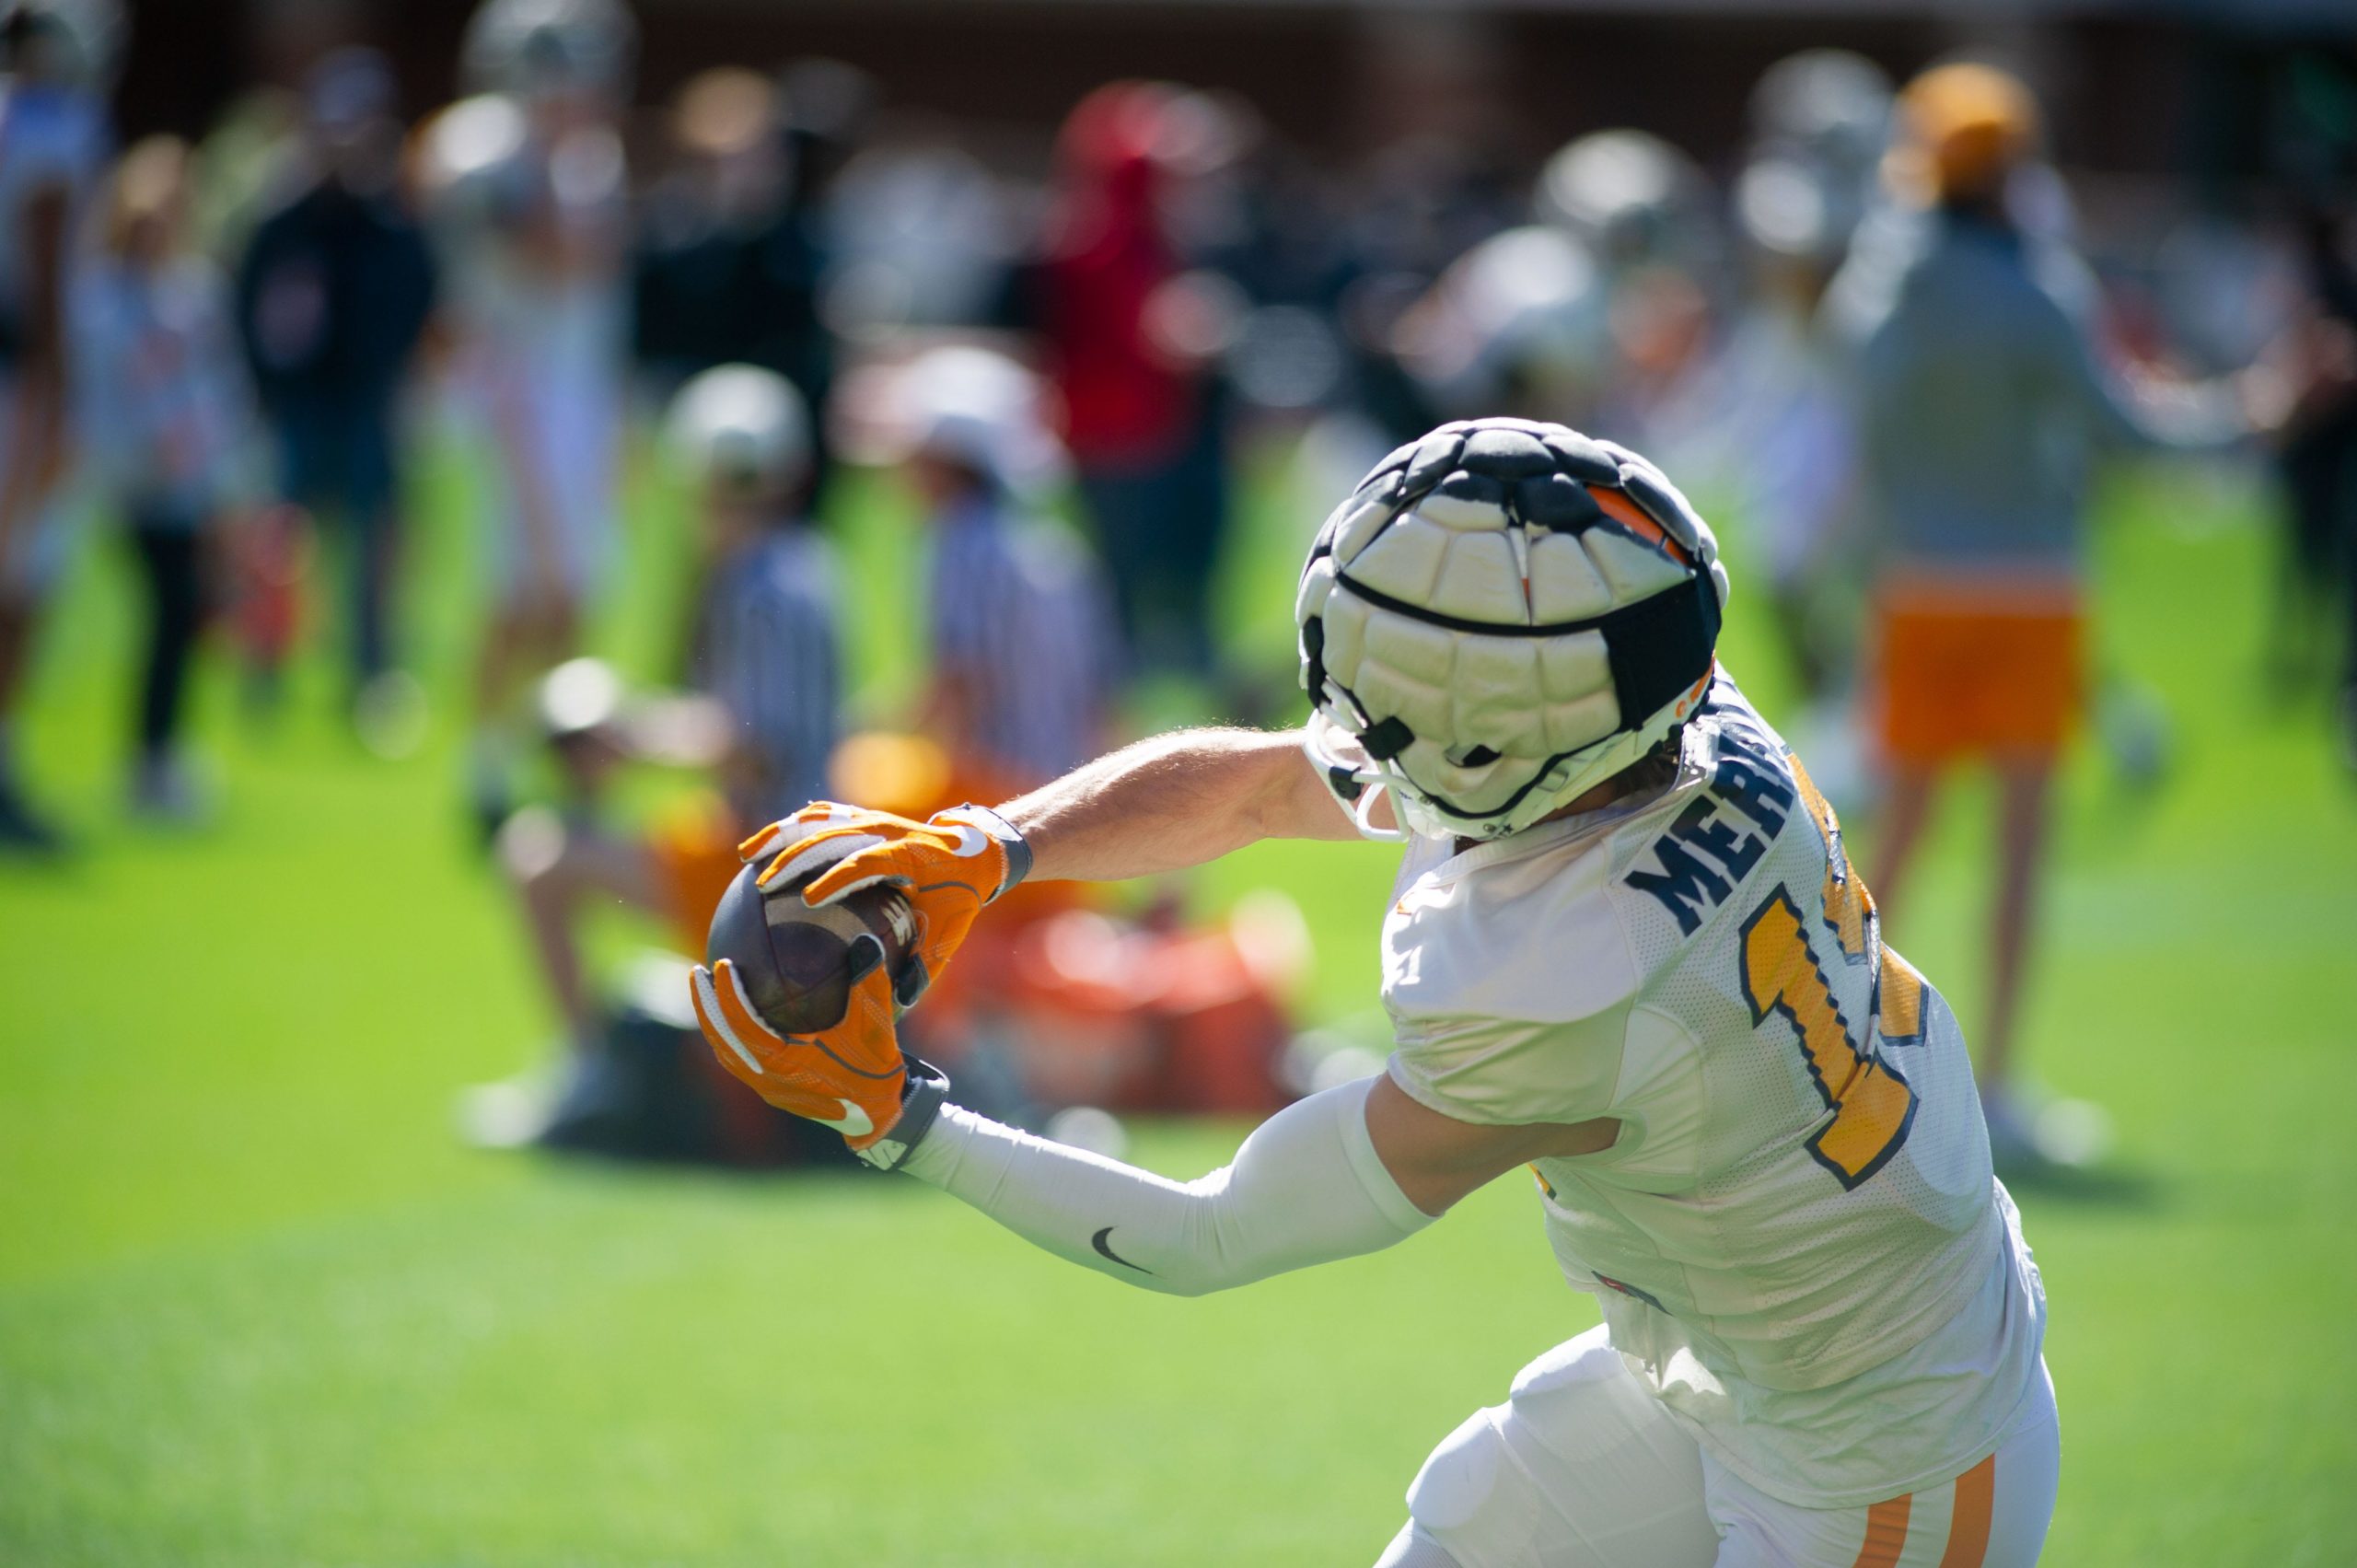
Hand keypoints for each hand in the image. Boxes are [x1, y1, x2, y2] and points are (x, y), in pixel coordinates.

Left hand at [689, 942, 907, 1152]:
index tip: (723, 964)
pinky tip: (731, 1018)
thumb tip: (866, 942)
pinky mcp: (772, 1091)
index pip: (743, 1026)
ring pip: (726, 1054)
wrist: (876, 1116)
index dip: (729, 995)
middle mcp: (768, 1080)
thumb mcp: (876, 1027)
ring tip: (707, 991)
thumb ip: (870, 984)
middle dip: (706, 1006)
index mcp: (787, 1064)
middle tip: (698, 972)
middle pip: (722, 1041)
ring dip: (713, 1022)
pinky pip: (739, 1062)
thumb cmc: (874, 1071)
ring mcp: (767, 1088)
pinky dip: (728, 1037)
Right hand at [736, 801, 1027, 1004]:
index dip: (837, 878)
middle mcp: (888, 829)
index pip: (868, 862)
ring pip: (819, 819)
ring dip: (780, 835)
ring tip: (746, 857)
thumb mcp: (947, 937)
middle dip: (796, 856)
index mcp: (911, 857)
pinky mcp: (861, 816)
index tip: (808, 900)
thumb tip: (895, 1006)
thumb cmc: (958, 901)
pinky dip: (787, 830)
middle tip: (763, 886)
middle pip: (834, 834)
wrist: (974, 852)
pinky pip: (819, 818)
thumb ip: (921, 969)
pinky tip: (758, 852)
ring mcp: (873, 818)